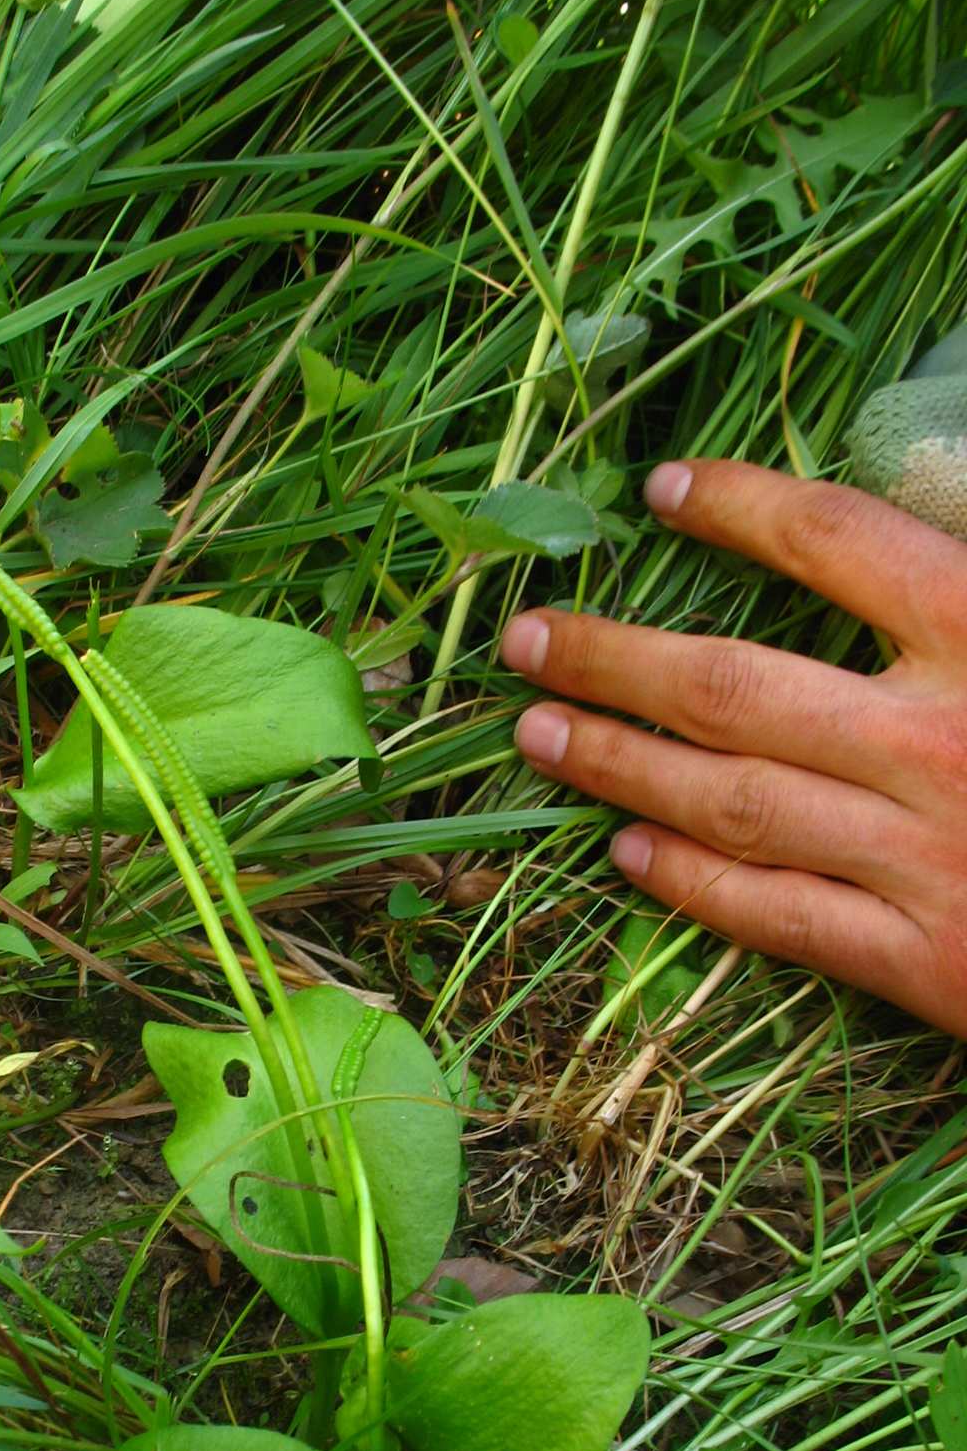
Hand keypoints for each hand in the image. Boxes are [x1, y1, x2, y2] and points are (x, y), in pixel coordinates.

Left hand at [501, 460, 966, 1039]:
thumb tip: (906, 538)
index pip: (845, 542)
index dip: (744, 506)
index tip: (662, 487)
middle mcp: (946, 738)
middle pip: (737, 683)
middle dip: (616, 656)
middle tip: (526, 638)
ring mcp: (925, 856)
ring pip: (729, 800)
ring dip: (619, 763)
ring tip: (535, 734)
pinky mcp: (923, 963)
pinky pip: (776, 916)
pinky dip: (690, 885)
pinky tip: (624, 852)